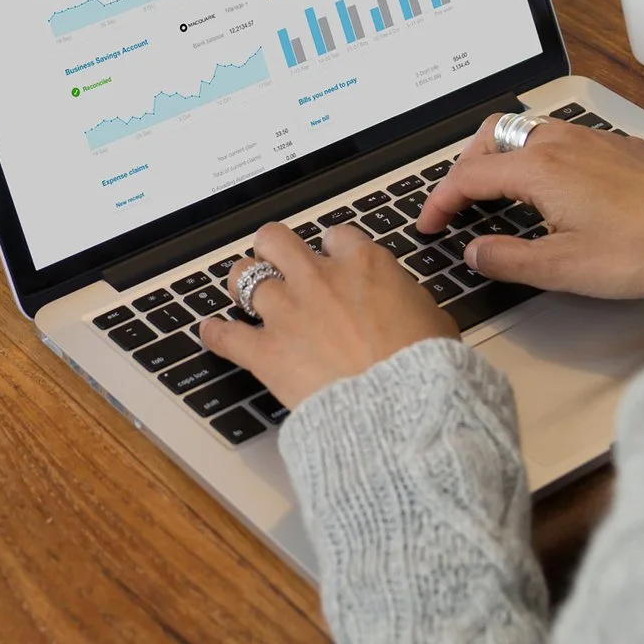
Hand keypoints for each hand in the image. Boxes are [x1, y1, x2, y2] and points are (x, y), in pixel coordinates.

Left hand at [196, 222, 455, 410]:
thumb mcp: (432, 317)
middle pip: (275, 239)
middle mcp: (317, 279)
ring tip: (243, 293)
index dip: (332, 249)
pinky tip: (211, 332)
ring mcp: (286, 312)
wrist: (400, 407)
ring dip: (242, 284)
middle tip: (277, 263)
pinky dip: (216, 334)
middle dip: (274, 249)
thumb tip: (397, 302)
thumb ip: (403, 297)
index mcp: (362, 264)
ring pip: (243, 276)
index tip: (332, 262)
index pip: (335, 236)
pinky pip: (224, 334)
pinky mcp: (264, 351)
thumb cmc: (423, 368)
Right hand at [416, 114, 643, 300]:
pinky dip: (538, 156)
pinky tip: (553, 187)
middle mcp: (562, 141)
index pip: (468, 176)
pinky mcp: (619, 147)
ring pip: (528, 131)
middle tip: (455, 200)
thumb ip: (507, 258)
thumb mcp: (562, 269)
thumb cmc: (643, 251)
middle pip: (491, 136)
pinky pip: (563, 138)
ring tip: (497, 190)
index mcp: (539, 168)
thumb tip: (474, 251)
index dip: (440, 201)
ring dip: (501, 156)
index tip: (429, 224)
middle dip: (464, 165)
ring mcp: (593, 139)